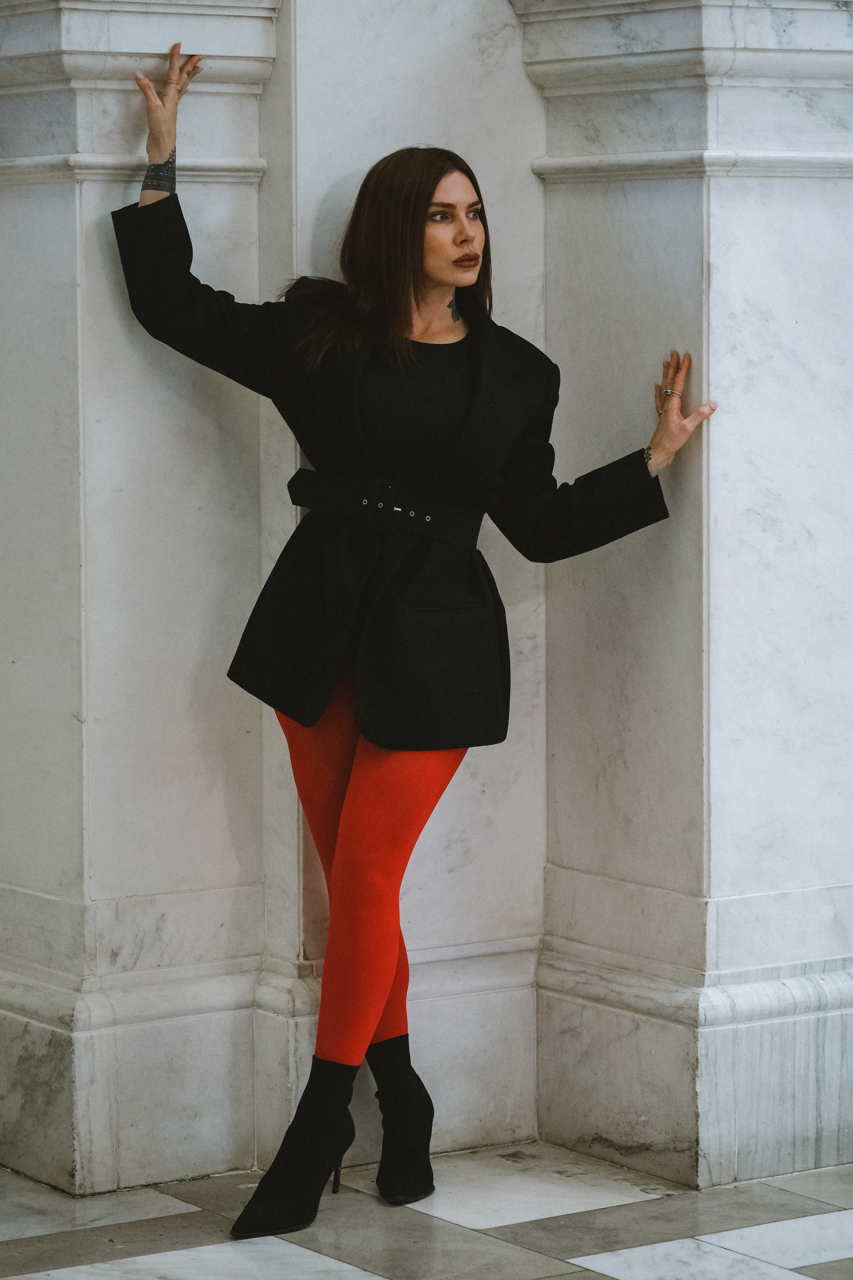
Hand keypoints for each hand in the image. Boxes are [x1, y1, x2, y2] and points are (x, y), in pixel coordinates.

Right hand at [135, 42, 202, 163]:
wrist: (162, 147)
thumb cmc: (160, 129)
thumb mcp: (152, 107)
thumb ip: (147, 90)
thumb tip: (140, 74)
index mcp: (171, 96)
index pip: (174, 73)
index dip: (175, 58)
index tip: (178, 45)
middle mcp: (174, 99)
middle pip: (184, 78)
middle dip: (191, 65)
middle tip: (199, 55)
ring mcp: (172, 105)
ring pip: (183, 86)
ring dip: (189, 75)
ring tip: (197, 68)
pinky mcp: (168, 111)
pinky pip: (177, 94)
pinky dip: (181, 87)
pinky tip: (183, 88)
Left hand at [647, 350, 716, 475]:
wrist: (659, 452)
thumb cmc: (670, 442)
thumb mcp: (688, 429)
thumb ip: (700, 415)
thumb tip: (713, 404)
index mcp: (672, 405)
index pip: (678, 382)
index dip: (682, 368)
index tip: (685, 356)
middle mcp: (666, 404)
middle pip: (669, 381)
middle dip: (672, 366)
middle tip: (673, 353)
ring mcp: (663, 409)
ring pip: (663, 387)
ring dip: (665, 374)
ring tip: (665, 363)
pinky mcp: (663, 416)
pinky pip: (660, 398)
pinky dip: (659, 390)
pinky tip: (657, 386)